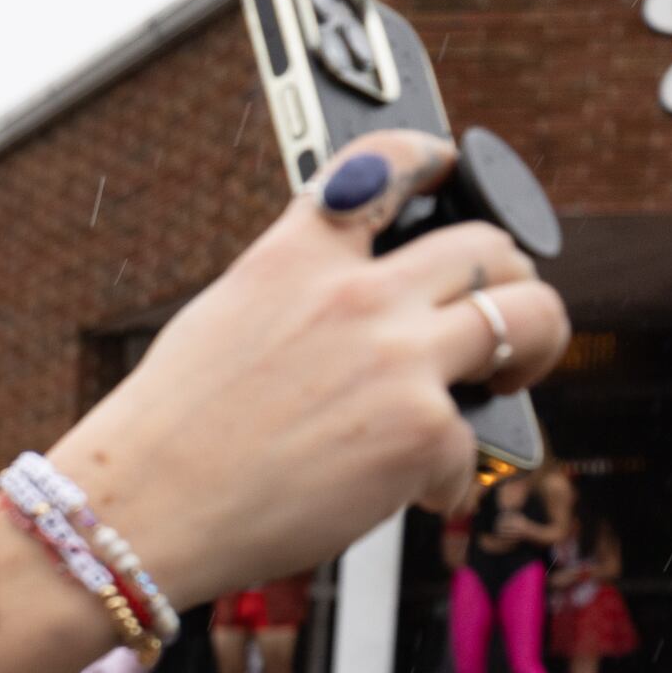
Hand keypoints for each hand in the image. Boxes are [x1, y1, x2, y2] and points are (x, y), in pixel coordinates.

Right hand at [50, 132, 569, 608]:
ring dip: (534, 348)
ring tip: (510, 379)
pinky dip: (444, 476)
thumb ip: (300, 298)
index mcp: (293, 258)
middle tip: (505, 312)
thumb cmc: (166, 438)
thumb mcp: (221, 325)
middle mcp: (354, 296)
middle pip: (489, 247)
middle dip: (513, 278)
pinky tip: (408, 492)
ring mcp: (397, 362)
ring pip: (530, 318)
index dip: (434, 157)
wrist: (137, 515)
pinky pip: (472, 444)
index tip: (453, 167)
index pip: (384, 163)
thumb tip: (372, 313)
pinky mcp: (421, 433)